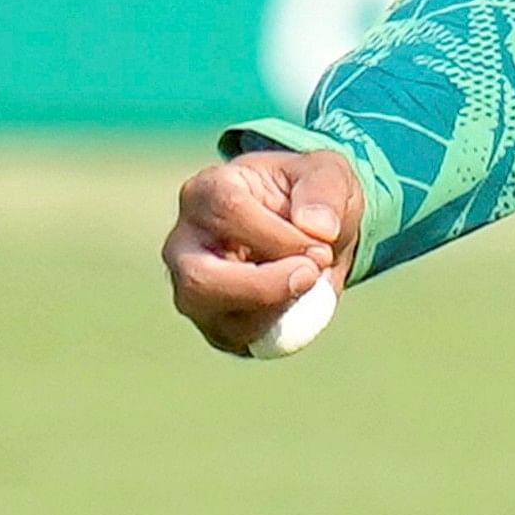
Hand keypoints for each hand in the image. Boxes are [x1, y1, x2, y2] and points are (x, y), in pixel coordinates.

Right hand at [162, 149, 360, 355]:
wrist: (308, 228)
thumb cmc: (310, 195)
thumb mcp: (329, 175)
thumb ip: (325, 192)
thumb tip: (319, 229)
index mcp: (207, 191)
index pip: (227, 212)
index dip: (278, 236)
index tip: (322, 248)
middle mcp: (184, 242)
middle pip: (198, 277)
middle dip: (261, 286)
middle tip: (312, 277)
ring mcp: (190, 287)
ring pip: (214, 316)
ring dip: (276, 309)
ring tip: (312, 286)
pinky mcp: (211, 321)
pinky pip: (237, 339)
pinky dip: (277, 328)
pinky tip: (298, 302)